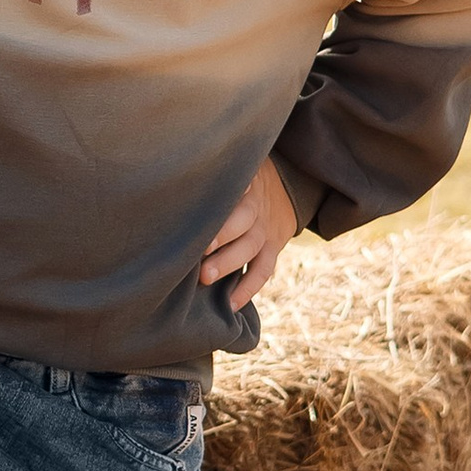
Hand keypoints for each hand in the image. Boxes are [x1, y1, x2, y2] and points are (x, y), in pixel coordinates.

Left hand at [201, 159, 296, 304]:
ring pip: (251, 249)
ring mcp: (265, 232)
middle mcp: (256, 211)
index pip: (233, 195)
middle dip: (220, 239)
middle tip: (196, 248)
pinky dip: (248, 289)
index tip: (198, 223)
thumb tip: (180, 172)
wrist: (290, 187)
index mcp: (246, 187)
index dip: (218, 209)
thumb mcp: (239, 165)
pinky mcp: (272, 249)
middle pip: (241, 224)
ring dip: (229, 265)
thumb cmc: (245, 177)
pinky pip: (263, 271)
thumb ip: (216, 172)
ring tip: (206, 279)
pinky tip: (231, 305)